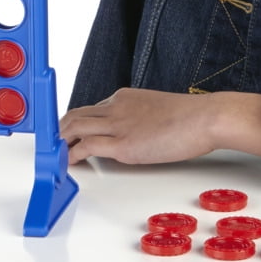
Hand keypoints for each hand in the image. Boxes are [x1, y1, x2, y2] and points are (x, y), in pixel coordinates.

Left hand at [60, 88, 260, 164]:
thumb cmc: (192, 117)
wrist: (206, 117)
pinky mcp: (123, 144)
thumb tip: (138, 134)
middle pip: (75, 114)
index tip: (71, 134)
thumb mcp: (159, 111)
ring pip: (74, 127)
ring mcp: (118, 124)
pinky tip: (69, 164)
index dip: (78, 123)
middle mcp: (116, 107)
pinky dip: (72, 155)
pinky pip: (86, 147)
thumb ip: (141, 119)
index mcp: (125, 97)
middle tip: (54, 145)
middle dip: (61, 130)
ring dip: (61, 142)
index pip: (92, 108)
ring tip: (55, 156)